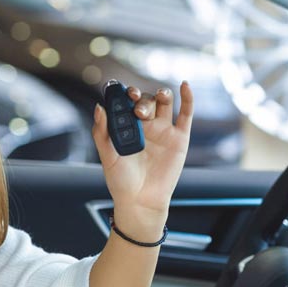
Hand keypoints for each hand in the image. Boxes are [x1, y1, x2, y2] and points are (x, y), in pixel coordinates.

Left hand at [91, 81, 192, 238]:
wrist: (141, 200)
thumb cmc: (121, 180)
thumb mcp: (107, 155)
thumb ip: (101, 132)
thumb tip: (99, 107)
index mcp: (128, 126)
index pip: (128, 102)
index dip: (127, 93)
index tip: (124, 92)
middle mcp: (146, 125)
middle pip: (147, 100)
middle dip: (142, 100)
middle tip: (138, 110)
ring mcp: (163, 130)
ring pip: (165, 102)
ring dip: (161, 95)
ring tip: (157, 100)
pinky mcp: (180, 138)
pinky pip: (186, 115)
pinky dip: (188, 98)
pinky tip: (185, 86)